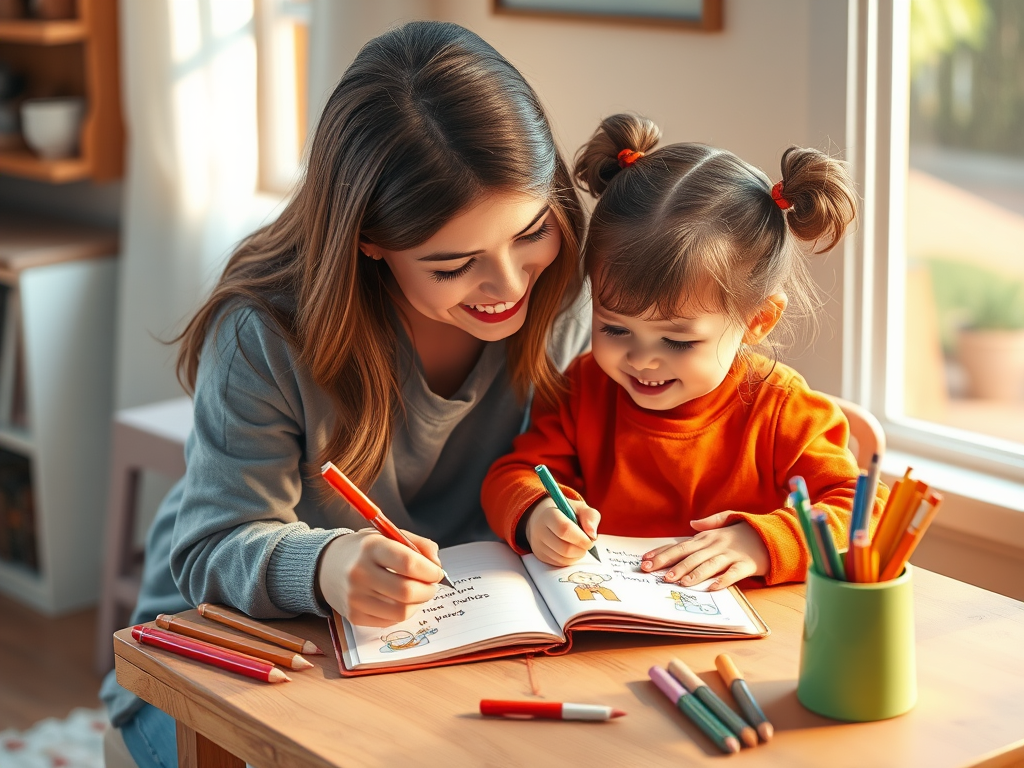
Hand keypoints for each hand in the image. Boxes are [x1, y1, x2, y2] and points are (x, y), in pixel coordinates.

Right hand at [316, 529, 444, 625]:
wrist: (326, 566)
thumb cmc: (365, 550)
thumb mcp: (389, 535)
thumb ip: (418, 545)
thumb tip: (437, 565)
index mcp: (371, 547)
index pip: (408, 563)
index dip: (430, 571)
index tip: (437, 572)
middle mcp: (360, 573)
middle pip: (407, 591)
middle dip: (428, 590)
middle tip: (432, 585)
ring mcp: (355, 597)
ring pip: (402, 611)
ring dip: (419, 604)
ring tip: (418, 593)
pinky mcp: (354, 616)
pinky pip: (390, 621)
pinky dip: (403, 612)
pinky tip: (401, 601)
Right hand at [523, 496, 600, 566]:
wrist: (542, 518)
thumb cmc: (565, 512)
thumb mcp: (580, 508)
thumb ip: (590, 517)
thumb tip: (592, 535)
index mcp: (549, 514)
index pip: (564, 529)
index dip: (581, 538)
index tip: (591, 539)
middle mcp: (540, 530)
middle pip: (564, 548)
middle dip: (581, 549)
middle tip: (587, 544)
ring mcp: (538, 545)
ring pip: (563, 558)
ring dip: (577, 555)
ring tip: (580, 546)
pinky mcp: (540, 556)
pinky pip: (559, 563)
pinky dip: (571, 559)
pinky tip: (572, 550)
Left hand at [640, 513, 769, 589]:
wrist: (772, 535)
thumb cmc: (744, 532)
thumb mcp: (724, 523)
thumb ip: (706, 524)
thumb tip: (690, 526)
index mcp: (707, 537)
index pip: (679, 546)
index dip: (662, 553)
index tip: (645, 561)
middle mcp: (716, 544)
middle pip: (690, 555)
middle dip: (671, 564)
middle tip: (656, 574)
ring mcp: (731, 554)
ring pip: (709, 564)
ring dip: (694, 573)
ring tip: (680, 582)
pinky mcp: (746, 564)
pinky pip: (733, 573)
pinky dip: (723, 580)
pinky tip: (713, 588)